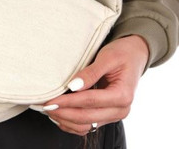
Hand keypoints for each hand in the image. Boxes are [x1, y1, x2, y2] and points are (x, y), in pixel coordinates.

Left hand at [35, 35, 149, 135]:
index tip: (50, 100)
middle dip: (64, 113)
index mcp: (123, 95)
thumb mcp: (107, 57)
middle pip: (87, 117)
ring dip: (66, 120)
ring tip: (49, 110)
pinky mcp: (107, 114)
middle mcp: (120, 110)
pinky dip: (72, 123)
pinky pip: (88, 124)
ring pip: (87, 126)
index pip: (90, 102)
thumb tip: (73, 86)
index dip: (68, 102)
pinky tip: (59, 116)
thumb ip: (91, 72)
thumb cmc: (122, 53)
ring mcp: (114, 114)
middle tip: (44, 106)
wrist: (135, 55)